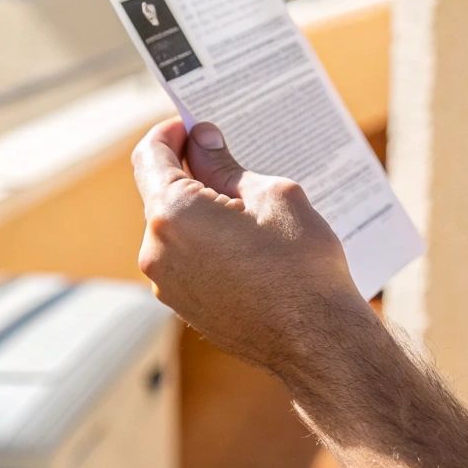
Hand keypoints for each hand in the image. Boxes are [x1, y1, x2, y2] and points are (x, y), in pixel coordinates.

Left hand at [130, 118, 367, 375]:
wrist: (318, 342)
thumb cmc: (302, 266)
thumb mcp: (272, 196)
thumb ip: (226, 165)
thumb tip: (202, 141)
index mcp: (173, 213)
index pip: (150, 155)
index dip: (170, 133)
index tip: (193, 126)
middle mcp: (157, 250)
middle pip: (161, 192)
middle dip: (191, 172)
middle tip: (233, 164)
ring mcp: (166, 284)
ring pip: (175, 229)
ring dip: (201, 211)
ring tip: (249, 211)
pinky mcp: (181, 306)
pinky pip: (185, 259)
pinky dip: (205, 243)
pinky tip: (246, 246)